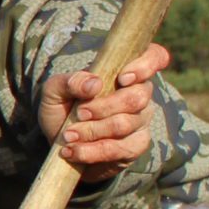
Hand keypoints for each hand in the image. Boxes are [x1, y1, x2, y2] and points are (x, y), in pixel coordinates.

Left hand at [40, 40, 171, 182]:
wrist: (60, 143)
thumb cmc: (62, 109)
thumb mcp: (54, 91)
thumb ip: (69, 81)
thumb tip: (94, 83)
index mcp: (123, 72)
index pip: (154, 57)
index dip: (146, 65)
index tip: (123, 78)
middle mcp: (139, 94)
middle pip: (137, 97)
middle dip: (103, 107)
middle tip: (78, 113)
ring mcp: (140, 121)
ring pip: (125, 124)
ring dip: (92, 131)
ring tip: (68, 135)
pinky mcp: (135, 146)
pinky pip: (121, 149)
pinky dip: (93, 151)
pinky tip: (73, 151)